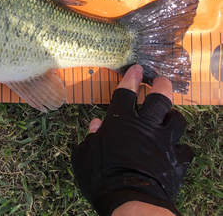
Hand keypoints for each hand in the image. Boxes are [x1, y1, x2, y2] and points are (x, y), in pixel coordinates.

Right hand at [71, 65, 193, 215]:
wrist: (131, 199)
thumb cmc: (101, 176)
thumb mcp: (84, 154)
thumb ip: (91, 137)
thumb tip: (96, 125)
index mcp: (121, 121)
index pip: (127, 92)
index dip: (132, 78)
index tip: (137, 68)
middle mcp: (145, 126)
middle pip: (159, 99)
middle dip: (161, 86)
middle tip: (161, 80)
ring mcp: (164, 142)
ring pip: (177, 120)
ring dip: (173, 115)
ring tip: (171, 115)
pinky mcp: (177, 161)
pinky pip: (185, 149)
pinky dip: (180, 148)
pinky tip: (176, 150)